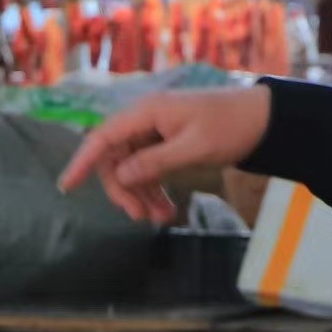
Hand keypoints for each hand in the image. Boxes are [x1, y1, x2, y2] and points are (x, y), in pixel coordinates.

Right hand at [55, 87, 272, 224]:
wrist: (264, 119)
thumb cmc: (231, 127)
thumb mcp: (193, 148)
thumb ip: (154, 162)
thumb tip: (119, 176)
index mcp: (147, 112)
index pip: (103, 137)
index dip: (82, 161)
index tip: (67, 186)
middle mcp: (145, 118)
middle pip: (115, 157)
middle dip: (123, 189)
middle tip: (139, 217)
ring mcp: (155, 130)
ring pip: (131, 166)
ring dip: (141, 193)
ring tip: (161, 219)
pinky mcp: (166, 142)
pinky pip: (148, 167)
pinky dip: (154, 189)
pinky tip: (166, 209)